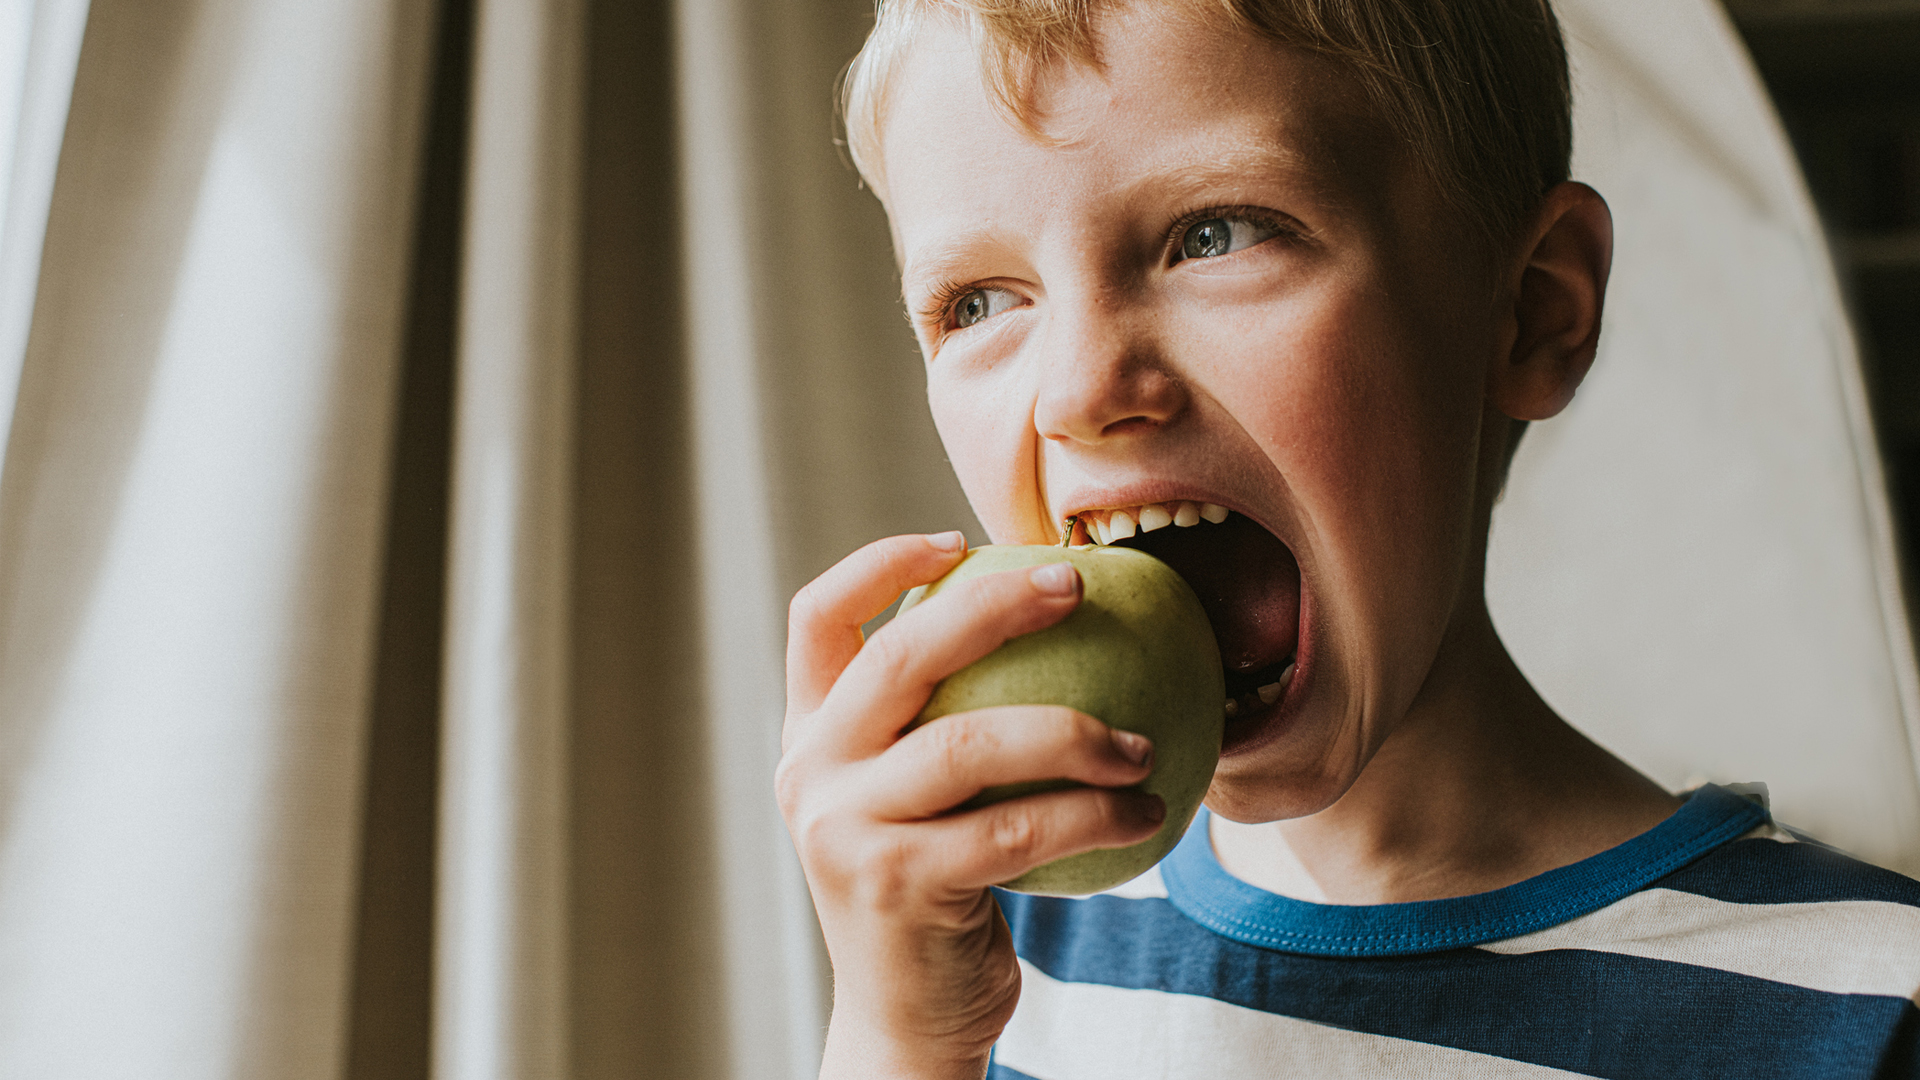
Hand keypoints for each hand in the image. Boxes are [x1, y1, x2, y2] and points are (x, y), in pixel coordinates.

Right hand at [778, 532, 1163, 1079]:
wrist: (909, 1019)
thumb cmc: (940, 889)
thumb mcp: (915, 801)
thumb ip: (944, 723)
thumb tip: (1059, 619)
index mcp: (808, 736)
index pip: (816, 618)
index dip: (879, 564)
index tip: (960, 542)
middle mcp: (810, 773)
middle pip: (900, 657)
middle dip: (995, 607)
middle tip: (1077, 587)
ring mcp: (844, 831)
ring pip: (969, 745)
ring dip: (1074, 731)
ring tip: (1142, 742)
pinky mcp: (897, 885)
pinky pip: (1017, 829)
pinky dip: (1093, 814)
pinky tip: (1149, 808)